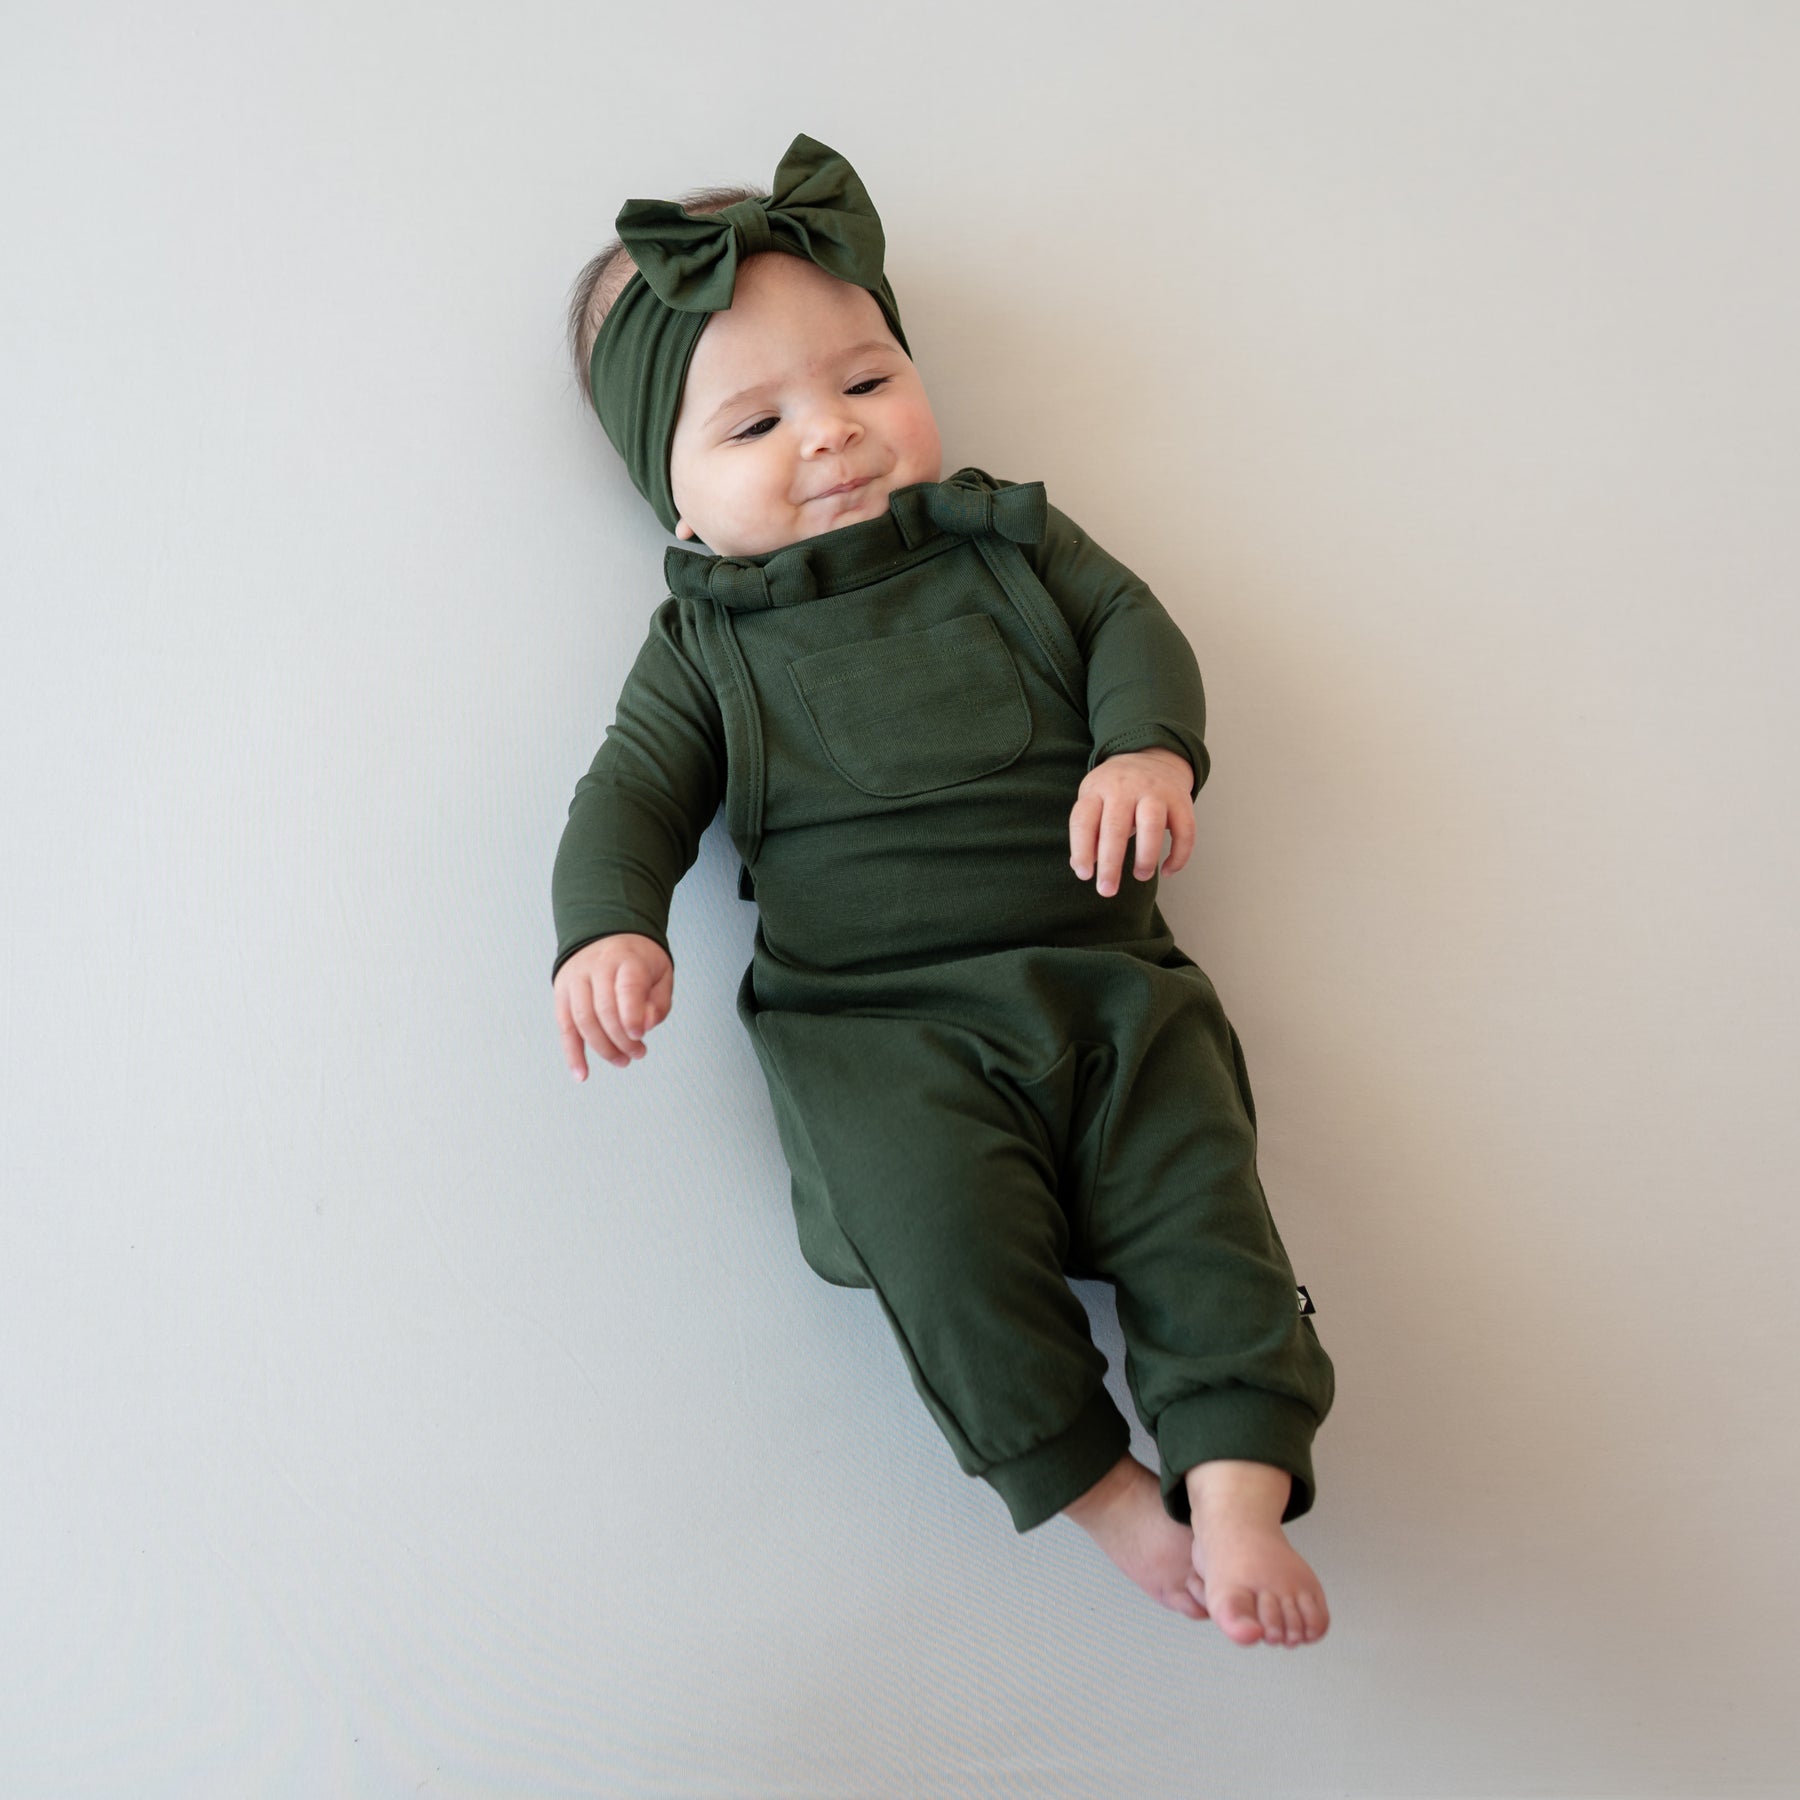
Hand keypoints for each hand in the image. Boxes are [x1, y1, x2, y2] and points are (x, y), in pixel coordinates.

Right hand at [554, 934, 673, 1078]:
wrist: (606, 934)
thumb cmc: (637, 960)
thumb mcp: (661, 972)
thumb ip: (659, 1001)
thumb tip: (645, 1027)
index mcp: (626, 959)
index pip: (626, 988)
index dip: (632, 1015)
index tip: (640, 1035)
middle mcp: (596, 967)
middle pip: (603, 1010)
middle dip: (622, 1040)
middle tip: (638, 1053)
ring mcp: (575, 980)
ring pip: (583, 1021)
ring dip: (603, 1049)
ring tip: (622, 1061)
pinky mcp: (562, 993)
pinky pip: (565, 1028)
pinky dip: (572, 1054)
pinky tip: (581, 1074)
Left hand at [1068, 747, 1195, 897]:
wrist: (1151, 757)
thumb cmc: (1116, 791)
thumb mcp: (1094, 801)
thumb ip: (1087, 833)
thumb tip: (1081, 868)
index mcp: (1097, 789)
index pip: (1084, 820)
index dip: (1081, 849)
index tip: (1085, 875)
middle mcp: (1125, 787)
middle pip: (1116, 827)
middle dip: (1111, 863)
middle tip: (1107, 890)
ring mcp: (1155, 791)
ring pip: (1152, 824)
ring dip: (1145, 856)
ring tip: (1140, 876)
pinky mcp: (1181, 799)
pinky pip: (1185, 830)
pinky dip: (1179, 855)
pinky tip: (1167, 870)